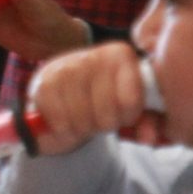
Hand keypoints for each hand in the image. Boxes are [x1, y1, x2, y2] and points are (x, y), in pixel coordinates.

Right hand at [26, 41, 149, 155]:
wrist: (64, 90)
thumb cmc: (105, 98)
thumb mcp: (131, 107)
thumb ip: (148, 123)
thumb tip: (149, 138)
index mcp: (121, 55)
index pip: (131, 101)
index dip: (129, 117)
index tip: (125, 112)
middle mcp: (92, 55)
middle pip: (106, 113)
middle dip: (105, 124)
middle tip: (102, 118)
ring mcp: (65, 66)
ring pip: (82, 118)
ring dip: (84, 128)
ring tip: (85, 119)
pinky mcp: (43, 81)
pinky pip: (59, 119)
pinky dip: (64, 128)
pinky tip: (67, 120)